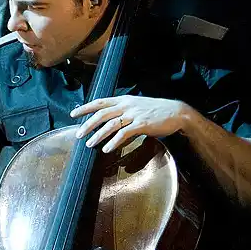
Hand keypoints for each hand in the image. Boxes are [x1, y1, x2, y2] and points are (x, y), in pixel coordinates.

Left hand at [70, 95, 191, 152]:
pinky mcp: (142, 124)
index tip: (73, 113)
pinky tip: (107, 149)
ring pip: (111, 124)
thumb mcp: (138, 107)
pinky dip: (114, 142)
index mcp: (125, 100)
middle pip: (102, 113)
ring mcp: (134, 114)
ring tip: (89, 144)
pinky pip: (124, 133)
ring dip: (98, 135)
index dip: (85, 107)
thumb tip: (112, 123)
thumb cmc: (157, 111)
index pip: (100, 102)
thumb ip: (124, 113)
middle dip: (88, 124)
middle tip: (78, 134)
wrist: (177, 112)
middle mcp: (127, 105)